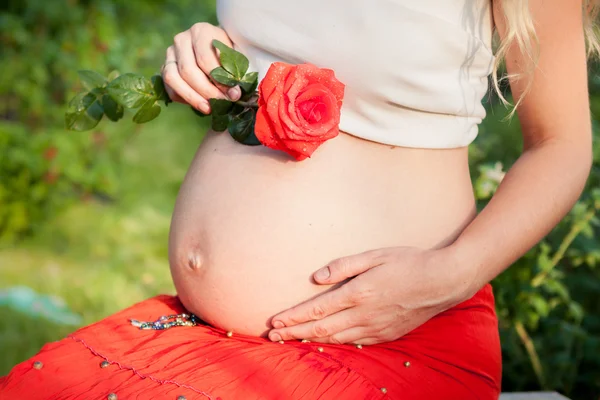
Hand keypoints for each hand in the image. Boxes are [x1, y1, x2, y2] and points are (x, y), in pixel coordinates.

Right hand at [162, 23, 241, 113]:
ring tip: (209, 109)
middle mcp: (181, 40)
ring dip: (192, 98)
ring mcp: (170, 54)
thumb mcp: (235, 56)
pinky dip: (184, 100)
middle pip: (188, 71)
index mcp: (200, 31)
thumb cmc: (229, 54)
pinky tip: (200, 104)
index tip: (233, 94)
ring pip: (173, 79)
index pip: (205, 59)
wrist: (216, 50)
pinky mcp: (165, 69)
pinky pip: (170, 88)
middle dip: (207, 91)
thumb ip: (233, 71)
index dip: (219, 80)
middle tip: (223, 103)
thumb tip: (233, 93)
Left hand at [268, 246, 473, 344]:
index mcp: (358, 293)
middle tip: (271, 337)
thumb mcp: (375, 256)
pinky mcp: (386, 335)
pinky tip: (324, 342)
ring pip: (335, 339)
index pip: (316, 310)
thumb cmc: (408, 263)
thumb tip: (316, 277)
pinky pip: (354, 342)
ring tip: (291, 340)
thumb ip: (344, 266)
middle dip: (293, 333)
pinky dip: (334, 344)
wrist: (443, 282)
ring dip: (309, 340)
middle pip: (320, 329)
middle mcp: (363, 315)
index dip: (293, 317)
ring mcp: (375, 328)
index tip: (274, 322)